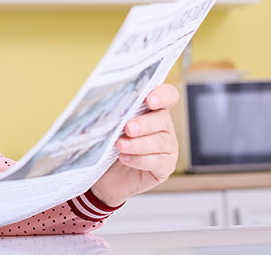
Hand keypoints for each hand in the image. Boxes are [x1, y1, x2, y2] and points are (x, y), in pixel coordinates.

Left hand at [90, 83, 179, 206]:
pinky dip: (140, 159)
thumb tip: (102, 103)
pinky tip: (125, 158)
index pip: (168, 95)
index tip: (149, 101)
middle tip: (128, 128)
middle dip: (144, 123)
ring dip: (139, 143)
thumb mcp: (108, 126)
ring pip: (160, 141)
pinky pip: (158, 161)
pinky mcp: (165, 166)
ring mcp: (167, 146)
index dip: (162, 95)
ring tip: (120, 145)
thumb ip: (113, 113)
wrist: (105, 175)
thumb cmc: (107, 144)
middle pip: (163, 119)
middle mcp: (163, 126)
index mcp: (152, 109)